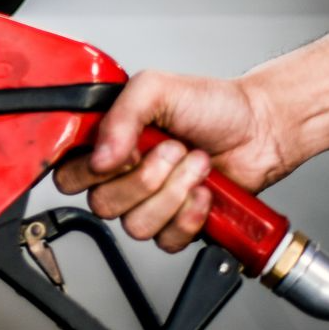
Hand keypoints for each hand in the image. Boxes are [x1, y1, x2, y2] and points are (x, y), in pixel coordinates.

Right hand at [54, 70, 292, 251]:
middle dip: (145, 178)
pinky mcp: (175, 225)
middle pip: (101, 204)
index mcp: (106, 143)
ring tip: (196, 165)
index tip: (124, 151)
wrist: (260, 128)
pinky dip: (190, 215)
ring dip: (173, 193)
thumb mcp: (157, 88)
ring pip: (134, 225)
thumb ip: (121, 115)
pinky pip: (165, 241)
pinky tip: (204, 191)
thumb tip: (99, 157)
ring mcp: (148, 203)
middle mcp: (121, 176)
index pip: (68, 174)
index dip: (91, 170)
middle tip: (172, 150)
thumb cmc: (212, 105)